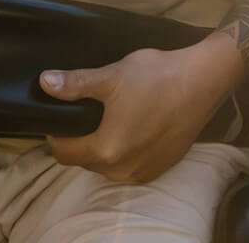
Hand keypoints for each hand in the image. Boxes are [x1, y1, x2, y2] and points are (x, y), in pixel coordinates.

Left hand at [41, 38, 241, 182]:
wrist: (203, 82)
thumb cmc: (157, 77)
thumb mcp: (112, 76)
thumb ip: (75, 84)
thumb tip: (45, 83)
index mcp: (105, 150)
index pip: (63, 153)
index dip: (57, 134)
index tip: (63, 114)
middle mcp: (122, 170)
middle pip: (85, 160)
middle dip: (81, 140)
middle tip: (89, 112)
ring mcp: (143, 172)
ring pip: (108, 165)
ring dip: (104, 147)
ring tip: (112, 119)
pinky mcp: (161, 168)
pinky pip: (130, 166)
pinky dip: (126, 152)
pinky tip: (134, 128)